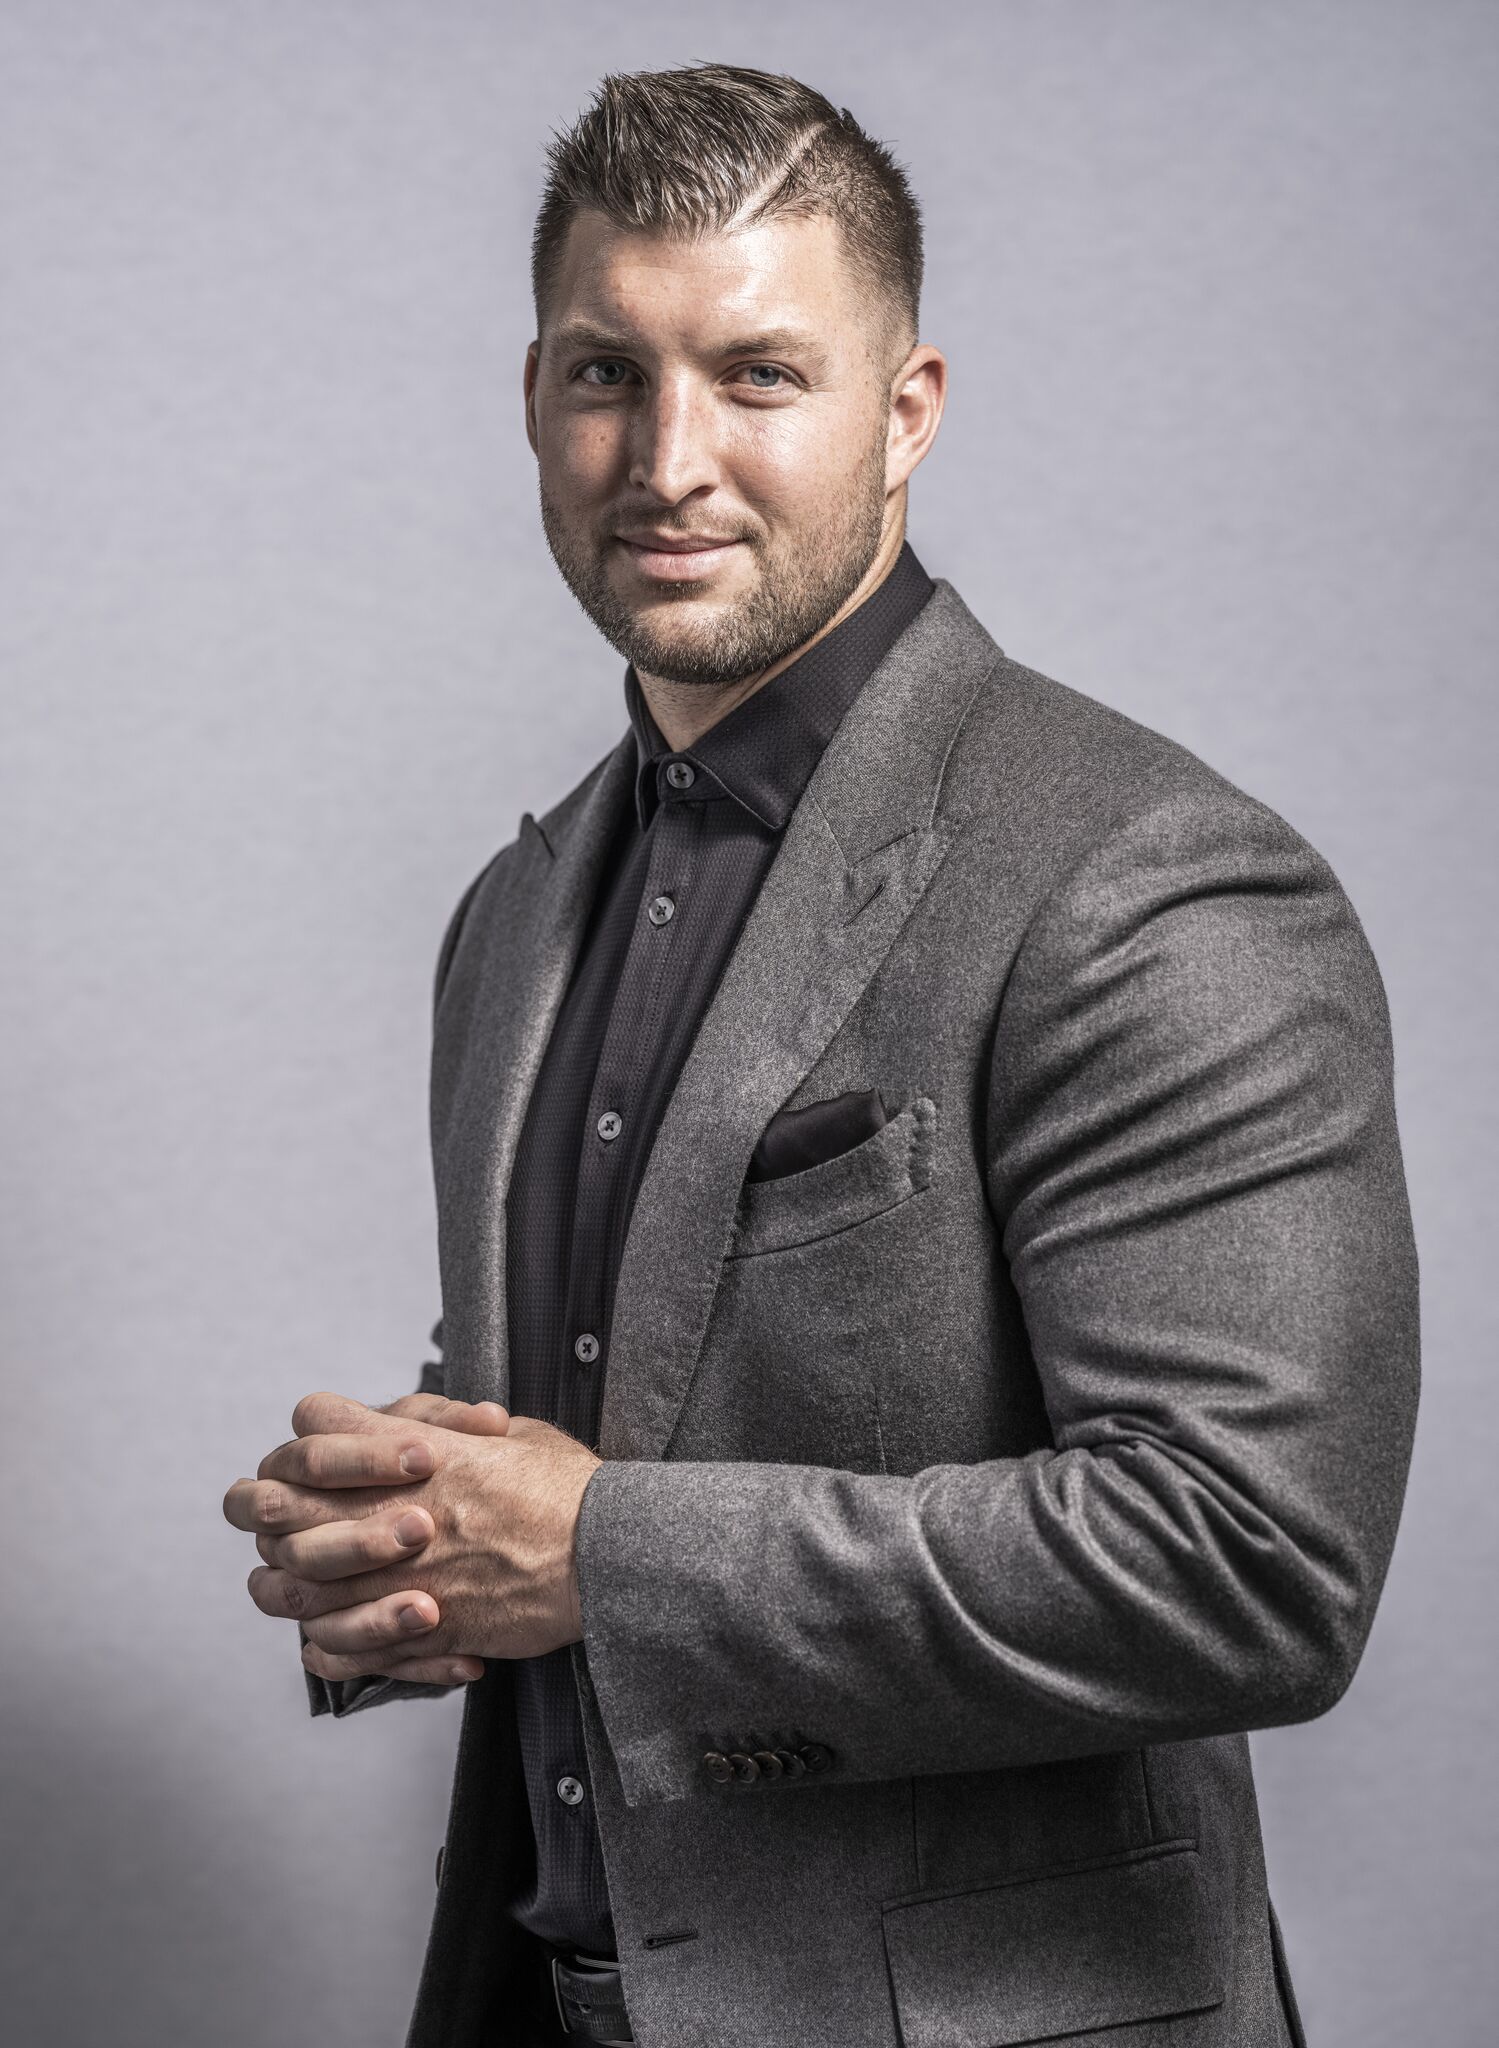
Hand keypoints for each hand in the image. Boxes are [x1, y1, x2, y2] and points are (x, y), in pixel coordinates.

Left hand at [225, 1390, 602, 1682]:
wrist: (606, 1557)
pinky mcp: (414, 1632)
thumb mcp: (511, 1433)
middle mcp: (389, 1511)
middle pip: (278, 1504)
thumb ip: (449, 1427)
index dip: (312, 1435)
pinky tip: (319, 1640)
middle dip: (268, 1506)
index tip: (319, 1449)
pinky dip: (322, 1645)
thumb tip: (415, 1425)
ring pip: (292, 1584)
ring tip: (283, 1580)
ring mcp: (395, 1577)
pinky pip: (337, 1647)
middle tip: (271, 1514)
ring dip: (279, 1579)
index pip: (315, 1425)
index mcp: (412, 1452)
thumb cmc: (568, 1490)